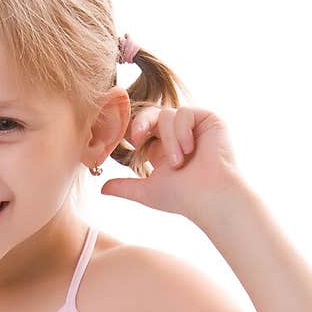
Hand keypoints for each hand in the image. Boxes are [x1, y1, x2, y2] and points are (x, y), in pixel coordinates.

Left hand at [100, 105, 243, 219]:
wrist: (210, 197)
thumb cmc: (183, 198)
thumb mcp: (146, 191)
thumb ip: (125, 187)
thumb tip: (102, 189)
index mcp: (163, 149)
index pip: (142, 129)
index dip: (134, 131)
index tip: (130, 142)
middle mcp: (177, 135)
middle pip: (151, 114)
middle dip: (141, 124)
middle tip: (137, 139)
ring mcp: (193, 126)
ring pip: (167, 115)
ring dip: (168, 140)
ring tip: (179, 163)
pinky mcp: (208, 119)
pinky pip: (184, 113)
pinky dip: (182, 131)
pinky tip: (189, 150)